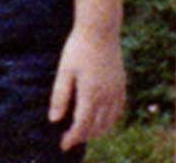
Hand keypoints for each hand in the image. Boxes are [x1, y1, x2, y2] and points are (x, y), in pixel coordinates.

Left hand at [50, 24, 124, 149]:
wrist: (100, 30)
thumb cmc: (78, 49)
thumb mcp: (64, 71)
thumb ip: (60, 97)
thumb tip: (54, 120)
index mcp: (91, 94)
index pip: (82, 126)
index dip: (72, 138)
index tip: (63, 145)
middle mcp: (107, 96)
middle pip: (96, 127)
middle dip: (83, 137)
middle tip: (69, 140)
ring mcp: (117, 91)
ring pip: (109, 121)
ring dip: (97, 131)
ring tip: (83, 133)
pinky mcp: (122, 85)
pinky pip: (118, 110)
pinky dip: (110, 120)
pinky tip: (102, 120)